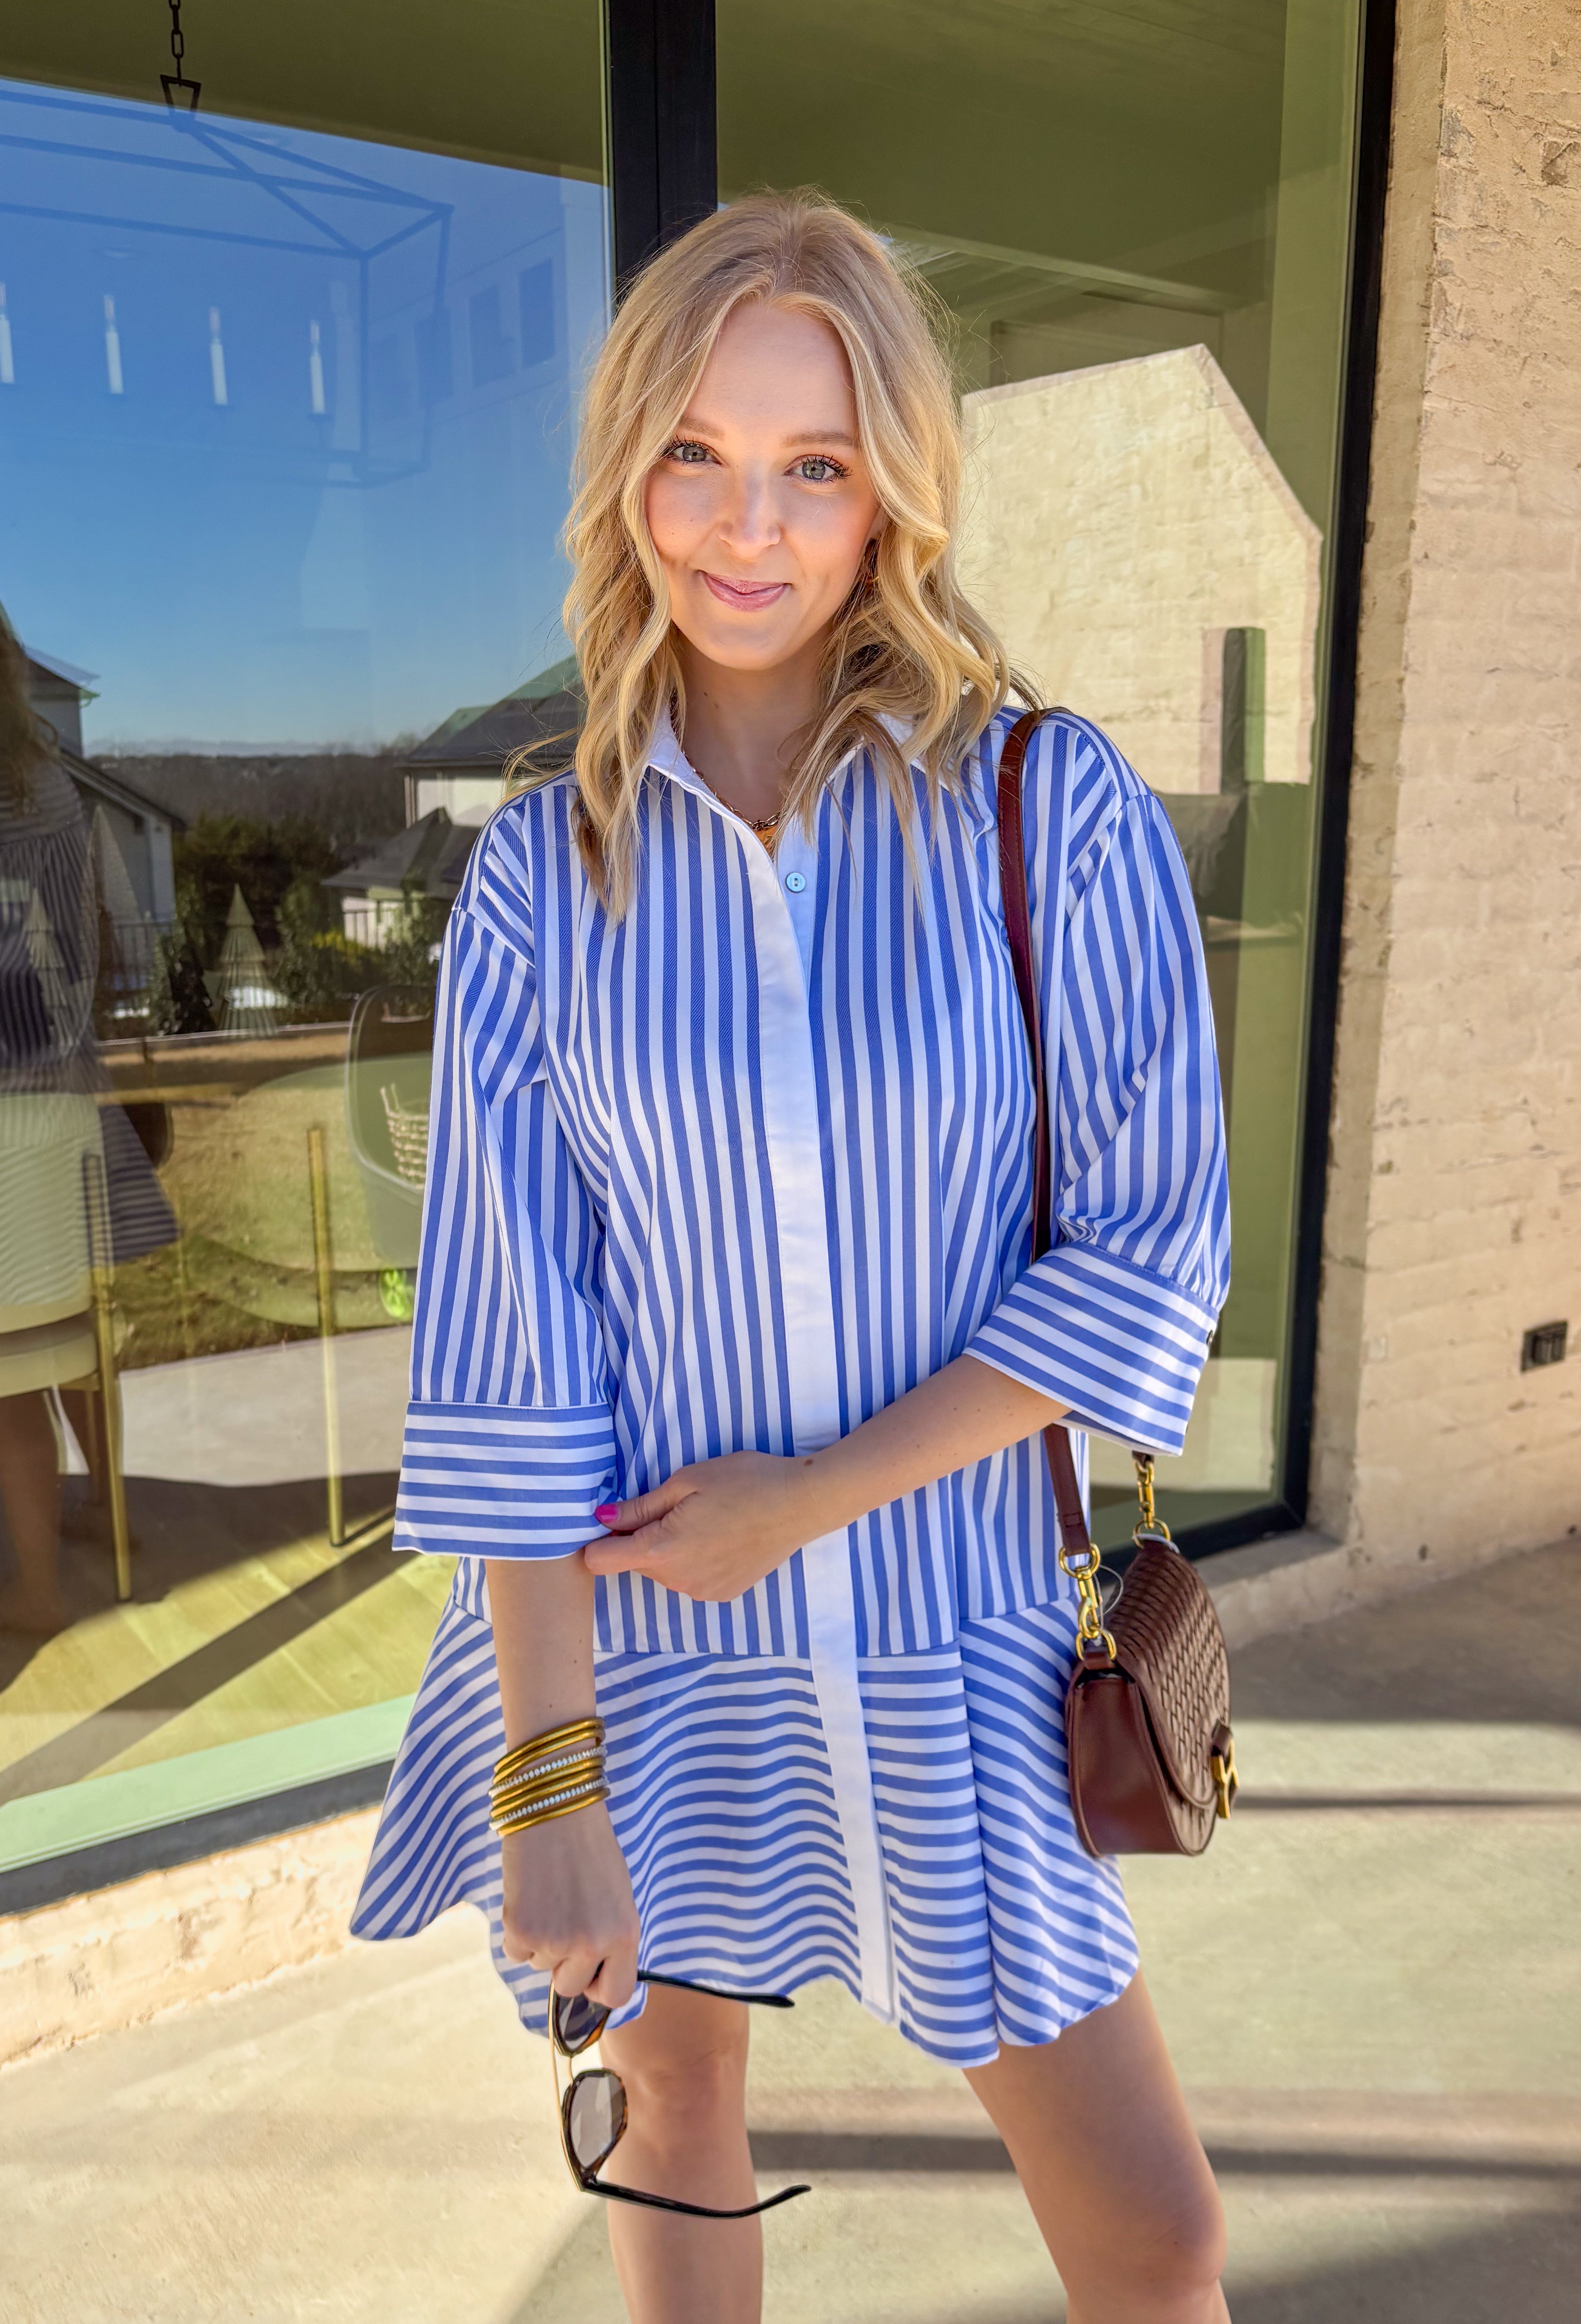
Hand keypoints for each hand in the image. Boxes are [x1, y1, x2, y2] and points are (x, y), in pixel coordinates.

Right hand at [499, 1799, 639, 2007]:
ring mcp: (555, 1940)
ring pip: (541, 1966)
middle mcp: (592, 1943)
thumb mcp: (616, 1895)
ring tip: (548, 1897)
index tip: (589, 1971)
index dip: (599, 1986)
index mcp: (625, 1933)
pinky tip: (528, 1897)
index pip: (616, 1994)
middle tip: (562, 1922)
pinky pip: (516, 1953)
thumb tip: (593, 1975)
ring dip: (541, 1941)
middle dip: (564, 1963)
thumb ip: (609, 1936)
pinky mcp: (521, 1931)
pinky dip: (517, 1932)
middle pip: (571, 1986)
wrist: (553, 1804)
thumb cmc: (589, 1845)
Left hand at [582, 1449, 822, 1601]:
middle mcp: (677, 1580)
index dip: (599, 1538)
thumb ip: (639, 1506)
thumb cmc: (745, 1482)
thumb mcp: (686, 1481)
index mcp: (661, 1550)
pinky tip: (721, 1536)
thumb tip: (602, 1518)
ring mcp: (701, 1592)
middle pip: (634, 1563)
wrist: (801, 1503)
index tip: (617, 1517)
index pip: (599, 1561)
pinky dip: (694, 1560)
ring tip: (704, 1519)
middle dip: (641, 1537)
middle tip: (676, 1506)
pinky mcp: (722, 1594)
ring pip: (662, 1571)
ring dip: (669, 1549)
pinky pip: (689, 1578)